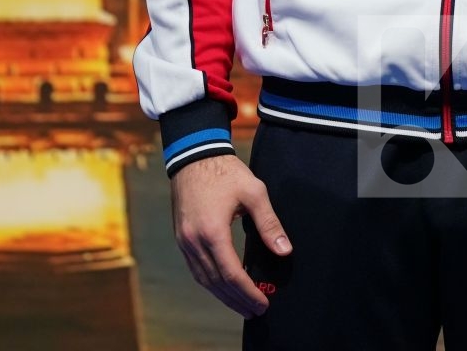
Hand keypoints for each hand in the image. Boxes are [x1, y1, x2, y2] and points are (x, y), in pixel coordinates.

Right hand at [171, 154, 291, 318]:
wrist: (194, 155)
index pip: (231, 274)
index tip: (263, 303)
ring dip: (223, 296)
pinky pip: (196, 269)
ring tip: (241, 305)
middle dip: (237, 300)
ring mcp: (184, 242)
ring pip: (204, 280)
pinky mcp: (182, 239)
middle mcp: (194, 242)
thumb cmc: (225, 172)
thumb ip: (269, 223)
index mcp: (212, 232)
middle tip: (255, 310)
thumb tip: (285, 250)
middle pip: (216, 283)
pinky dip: (211, 282)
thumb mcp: (254, 192)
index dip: (248, 292)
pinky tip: (223, 286)